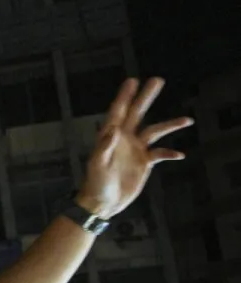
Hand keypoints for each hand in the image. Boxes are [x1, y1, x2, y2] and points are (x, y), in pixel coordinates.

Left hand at [76, 77, 189, 218]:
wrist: (103, 202)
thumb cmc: (96, 182)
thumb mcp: (97, 164)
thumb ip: (104, 146)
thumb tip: (114, 129)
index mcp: (111, 136)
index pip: (118, 111)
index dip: (125, 96)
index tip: (132, 80)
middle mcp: (125, 138)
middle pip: (138, 113)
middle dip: (146, 97)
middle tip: (157, 80)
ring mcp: (136, 149)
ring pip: (155, 131)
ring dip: (170, 125)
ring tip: (187, 120)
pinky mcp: (144, 162)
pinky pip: (160, 154)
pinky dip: (169, 153)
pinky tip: (179, 154)